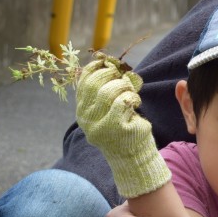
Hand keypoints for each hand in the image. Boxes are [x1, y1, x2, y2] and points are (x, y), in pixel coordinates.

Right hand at [75, 56, 170, 197]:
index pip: (83, 82)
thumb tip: (107, 63)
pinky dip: (131, 97)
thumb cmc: (122, 126)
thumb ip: (104, 89)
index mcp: (82, 110)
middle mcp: (86, 118)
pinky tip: (135, 102)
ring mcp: (99, 124)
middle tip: (122, 77)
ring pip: (108, 91)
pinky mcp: (115, 128)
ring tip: (130, 91)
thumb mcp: (108, 108)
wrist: (132, 154)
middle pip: (95, 84)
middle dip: (110, 74)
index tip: (105, 62)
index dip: (94, 68)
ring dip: (123, 86)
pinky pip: (122, 102)